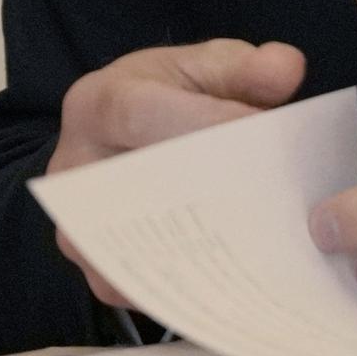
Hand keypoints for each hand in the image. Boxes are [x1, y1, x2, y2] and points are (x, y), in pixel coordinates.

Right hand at [45, 36, 305, 307]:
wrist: (133, 139)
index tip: (258, 133)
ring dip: (203, 248)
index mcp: (96, 104)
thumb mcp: (209, 66)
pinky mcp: (98, 273)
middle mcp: (72, 171)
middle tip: (271, 197)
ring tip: (265, 241)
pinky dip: (192, 285)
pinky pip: (144, 288)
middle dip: (207, 191)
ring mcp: (77, 229)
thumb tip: (285, 70)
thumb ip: (248, 67)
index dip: (200, 124)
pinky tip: (243, 275)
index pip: (140, 115)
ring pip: (139, 248)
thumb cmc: (172, 98)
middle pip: (139, 188)